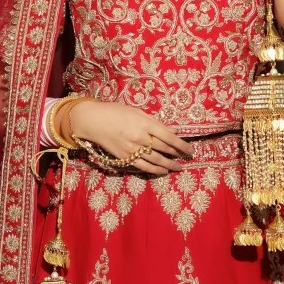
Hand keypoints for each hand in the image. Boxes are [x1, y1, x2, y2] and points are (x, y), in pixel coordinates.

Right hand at [69, 101, 193, 175]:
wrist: (93, 121)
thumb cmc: (115, 112)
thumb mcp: (137, 112)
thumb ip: (155, 122)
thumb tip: (173, 130)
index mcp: (145, 123)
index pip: (169, 137)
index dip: (181, 144)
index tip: (190, 149)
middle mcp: (140, 137)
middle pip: (164, 149)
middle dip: (178, 154)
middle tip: (188, 157)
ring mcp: (132, 149)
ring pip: (156, 160)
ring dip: (170, 165)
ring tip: (179, 168)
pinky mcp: (125, 158)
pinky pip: (143, 167)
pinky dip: (155, 170)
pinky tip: (163, 171)